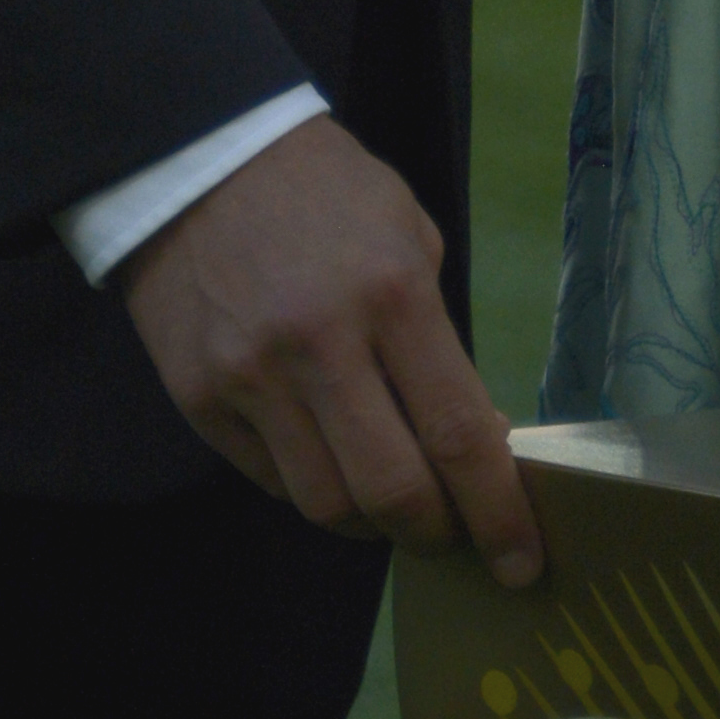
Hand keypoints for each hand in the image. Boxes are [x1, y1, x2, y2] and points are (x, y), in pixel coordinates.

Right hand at [117, 116, 543, 587]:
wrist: (199, 157)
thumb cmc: (325, 190)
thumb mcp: (406, 233)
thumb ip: (436, 335)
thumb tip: (468, 434)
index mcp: (392, 292)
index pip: (457, 431)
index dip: (497, 510)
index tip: (520, 561)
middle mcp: (321, 345)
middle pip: (392, 492)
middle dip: (435, 532)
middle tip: (452, 533)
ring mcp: (252, 379)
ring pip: (326, 505)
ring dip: (371, 522)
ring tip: (390, 500)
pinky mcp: (200, 401)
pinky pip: (269, 481)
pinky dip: (311, 487)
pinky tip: (328, 459)